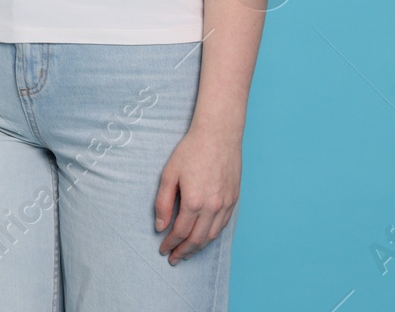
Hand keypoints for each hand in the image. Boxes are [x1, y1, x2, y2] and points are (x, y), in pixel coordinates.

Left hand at [154, 122, 240, 263]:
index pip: (180, 231)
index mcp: (194, 201)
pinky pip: (222, 225)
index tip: (163, 249)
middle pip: (197, 239)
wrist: (218, 135)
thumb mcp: (169, 174)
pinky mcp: (234, 200)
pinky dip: (211, 236)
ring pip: (212, 236)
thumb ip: (163, 203)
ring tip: (186, 252)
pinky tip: (203, 237)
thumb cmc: (190, 151)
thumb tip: (161, 227)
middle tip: (173, 258)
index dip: (170, 243)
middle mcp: (213, 207)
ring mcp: (226, 205)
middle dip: (184, 251)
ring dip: (198, 247)